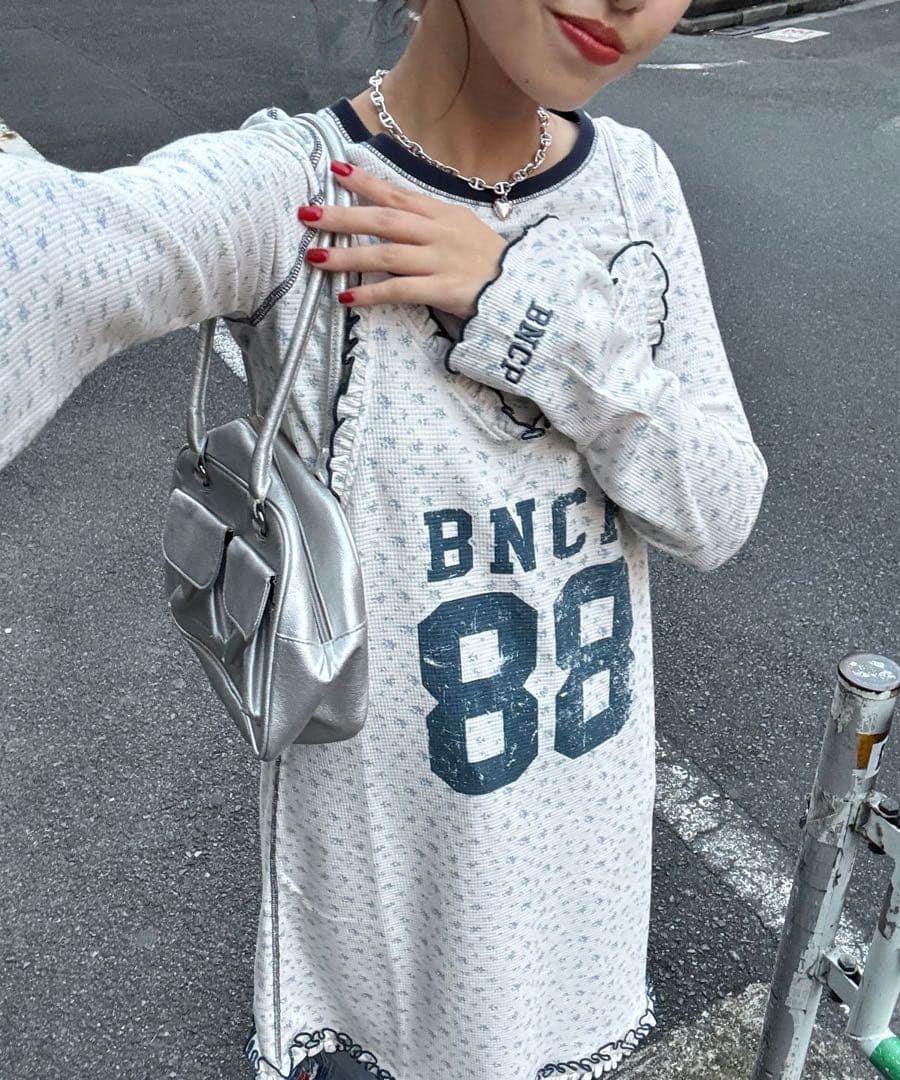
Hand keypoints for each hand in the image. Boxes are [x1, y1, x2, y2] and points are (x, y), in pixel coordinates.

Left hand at [298, 161, 508, 320]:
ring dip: (348, 256)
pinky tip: (347, 297)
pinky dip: (371, 294)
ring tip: (315, 258)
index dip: (365, 182)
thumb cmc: (489, 263)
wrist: (524, 291)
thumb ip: (428, 221)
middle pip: (383, 220)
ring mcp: (441, 261)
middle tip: (306, 214)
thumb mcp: (462, 230)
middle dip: (342, 217)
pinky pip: (400, 290)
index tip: (334, 168)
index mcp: (442, 214)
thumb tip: (391, 214)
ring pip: (386, 254)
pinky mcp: (443, 290)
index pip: (397, 194)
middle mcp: (439, 233)